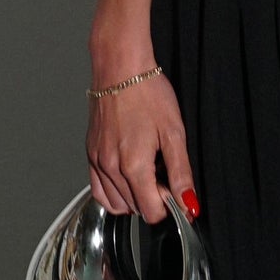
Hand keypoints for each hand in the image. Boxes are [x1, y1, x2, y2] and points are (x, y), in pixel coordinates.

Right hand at [86, 66, 196, 226]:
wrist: (120, 68)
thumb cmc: (147, 93)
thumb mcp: (174, 133)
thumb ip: (181, 173)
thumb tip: (188, 203)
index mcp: (133, 165)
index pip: (150, 211)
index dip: (167, 205)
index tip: (174, 188)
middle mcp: (110, 167)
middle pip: (134, 207)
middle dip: (152, 198)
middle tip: (163, 173)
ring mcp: (97, 161)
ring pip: (115, 203)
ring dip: (134, 197)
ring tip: (147, 172)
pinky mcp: (90, 154)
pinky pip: (99, 190)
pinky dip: (114, 192)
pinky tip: (128, 177)